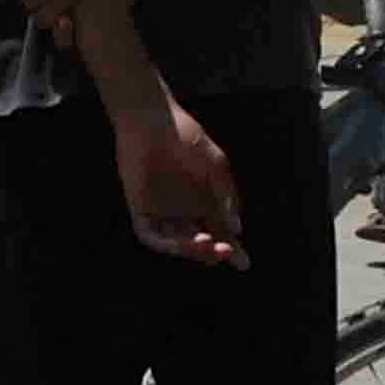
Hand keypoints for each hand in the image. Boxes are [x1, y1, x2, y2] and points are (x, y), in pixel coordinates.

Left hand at [109, 93, 244, 269]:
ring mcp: (161, 211)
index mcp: (203, 200)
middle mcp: (183, 210)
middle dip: (213, 252)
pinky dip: (166, 243)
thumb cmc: (186, 136)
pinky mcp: (140, 209)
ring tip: (206, 243)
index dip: (231, 247)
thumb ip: (225, 195)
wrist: (152, 120)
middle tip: (225, 251)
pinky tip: (180, 242)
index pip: (219, 231)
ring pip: (177, 243)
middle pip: (199, 243)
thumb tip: (236, 228)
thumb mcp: (215, 165)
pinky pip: (151, 236)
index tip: (244, 264)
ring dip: (192, 250)